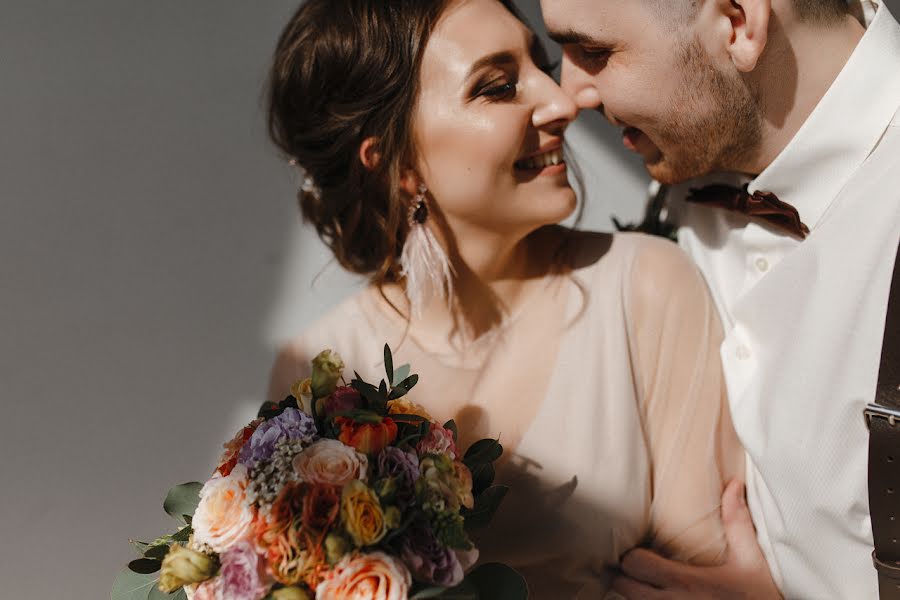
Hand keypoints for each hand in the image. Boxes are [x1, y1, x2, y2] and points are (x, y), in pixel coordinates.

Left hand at [611, 480, 781, 598]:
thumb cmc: (759, 597)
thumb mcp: (752, 560)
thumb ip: (737, 522)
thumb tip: (733, 484)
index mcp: (687, 582)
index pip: (635, 564)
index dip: (631, 555)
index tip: (639, 549)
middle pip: (622, 585)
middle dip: (624, 574)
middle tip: (635, 564)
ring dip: (631, 592)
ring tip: (642, 581)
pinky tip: (654, 596)